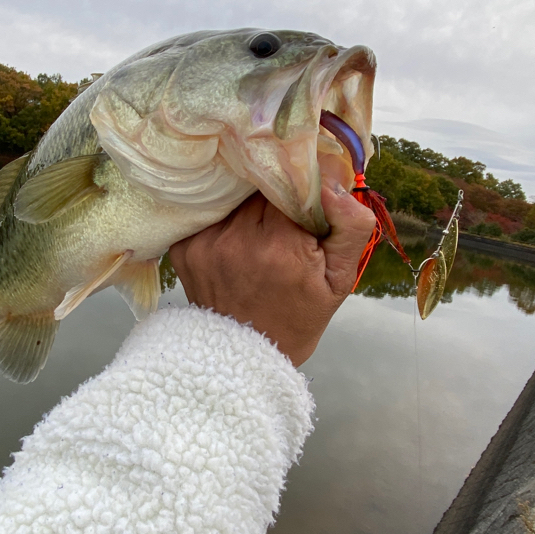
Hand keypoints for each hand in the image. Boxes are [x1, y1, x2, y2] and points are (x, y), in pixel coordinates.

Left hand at [169, 181, 375, 365]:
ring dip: (248, 205)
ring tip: (259, 233)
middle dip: (274, 193)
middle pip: (259, 186)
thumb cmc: (299, 315)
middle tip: (283, 221)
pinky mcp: (184, 248)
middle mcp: (238, 240)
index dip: (300, 186)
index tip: (306, 201)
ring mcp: (206, 243)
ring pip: (233, 197)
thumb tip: (331, 177)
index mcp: (282, 245)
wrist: (245, 355)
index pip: (290, 182)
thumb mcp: (341, 278)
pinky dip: (224, 220)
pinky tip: (234, 242)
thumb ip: (349, 225)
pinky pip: (209, 213)